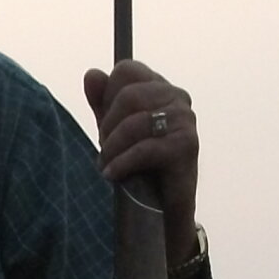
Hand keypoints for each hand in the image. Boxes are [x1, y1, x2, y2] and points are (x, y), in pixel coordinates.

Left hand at [82, 59, 200, 261]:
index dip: (107, 95)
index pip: (126, 70)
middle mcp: (178, 97)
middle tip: (104, 150)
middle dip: (108, 125)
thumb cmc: (140, 165)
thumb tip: (91, 74)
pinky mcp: (187, 146)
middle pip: (128, 95)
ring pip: (135, 122)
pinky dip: (122, 163)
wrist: (163, 209)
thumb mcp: (115, 130)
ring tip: (105, 165)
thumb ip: (103, 101)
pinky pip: (144, 148)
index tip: (106, 124)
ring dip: (112, 147)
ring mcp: (185, 120)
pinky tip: (111, 174)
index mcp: (160, 87)